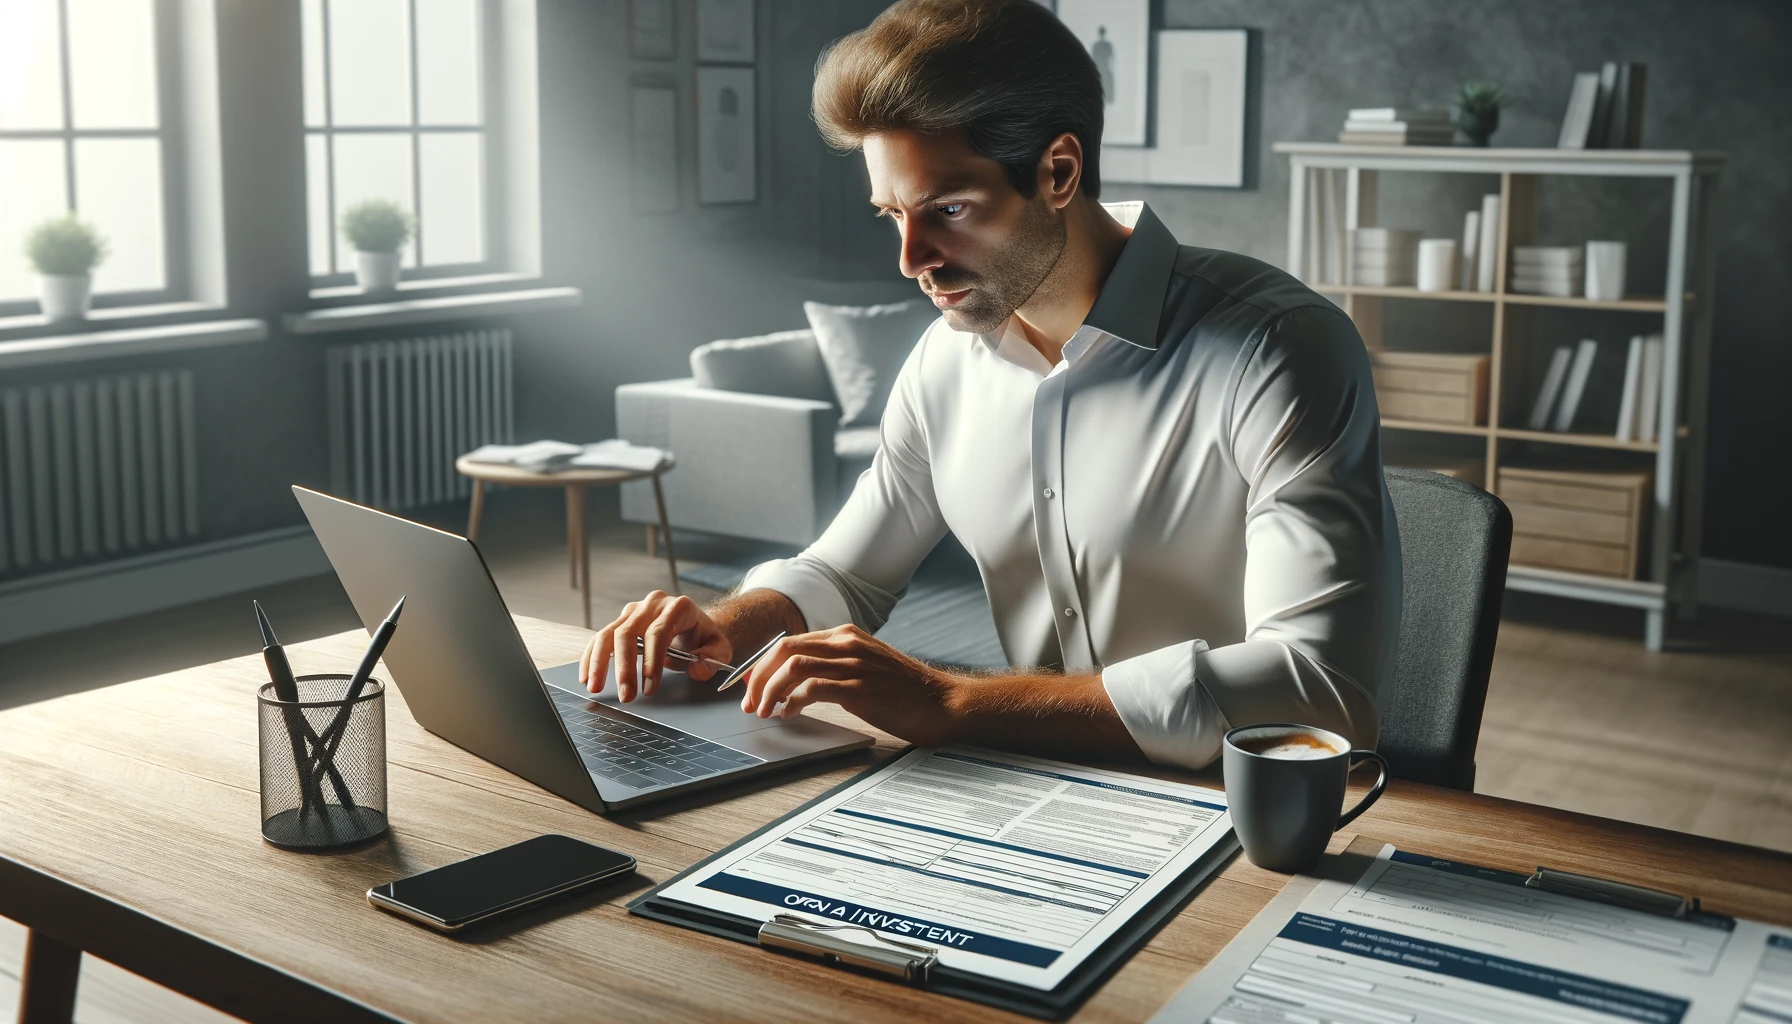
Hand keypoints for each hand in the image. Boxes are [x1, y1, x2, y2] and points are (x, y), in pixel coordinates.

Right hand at [579, 591, 732, 701]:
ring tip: (595, 688)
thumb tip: (697, 669)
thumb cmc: (705, 637)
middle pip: (629, 632)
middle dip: (624, 667)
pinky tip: (586, 677)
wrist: (695, 624)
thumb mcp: (720, 648)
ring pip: (608, 633)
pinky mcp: (621, 620)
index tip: (649, 687)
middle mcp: (653, 604)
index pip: (659, 632)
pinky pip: (600, 638)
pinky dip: (591, 657)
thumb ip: (714, 659)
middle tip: (626, 695)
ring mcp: (634, 610)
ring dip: (599, 663)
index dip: (652, 660)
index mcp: (679, 607)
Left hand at [737, 625, 960, 744]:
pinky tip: (790, 713)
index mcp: (846, 635)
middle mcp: (847, 643)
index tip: (751, 685)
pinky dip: (793, 700)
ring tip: (764, 710)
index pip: (790, 641)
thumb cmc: (906, 691)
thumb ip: (836, 666)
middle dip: (758, 676)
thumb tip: (796, 684)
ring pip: (792, 666)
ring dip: (770, 690)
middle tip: (750, 701)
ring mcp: (853, 664)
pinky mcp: (859, 688)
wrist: (943, 703)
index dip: (763, 664)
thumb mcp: (867, 666)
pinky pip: (812, 687)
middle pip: (784, 648)